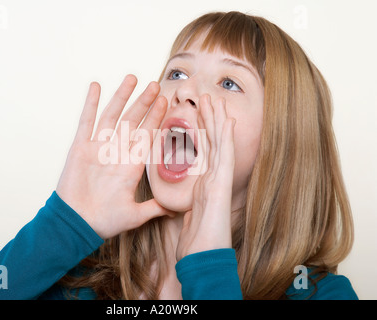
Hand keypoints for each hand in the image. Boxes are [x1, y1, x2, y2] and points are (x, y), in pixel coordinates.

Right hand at [56, 75, 171, 238]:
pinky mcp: (80, 147)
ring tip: (132, 78)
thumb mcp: (136, 214)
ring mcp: (98, 148)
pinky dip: (90, 103)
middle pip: (133, 121)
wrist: (77, 224)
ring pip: (113, 116)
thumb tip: (177, 208)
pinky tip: (96, 86)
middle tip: (156, 85)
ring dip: (122, 97)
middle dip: (145, 103)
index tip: (167, 102)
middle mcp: (116, 152)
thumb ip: (155, 207)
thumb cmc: (105, 221)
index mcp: (131, 165)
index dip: (157, 119)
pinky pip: (86, 121)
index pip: (147, 135)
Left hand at [176, 95, 235, 260]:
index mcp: (203, 185)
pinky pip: (223, 156)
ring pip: (219, 144)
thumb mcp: (186, 219)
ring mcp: (219, 180)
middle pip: (211, 143)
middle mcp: (213, 179)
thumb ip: (185, 206)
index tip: (197, 115)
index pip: (202, 152)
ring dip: (217, 121)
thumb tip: (174, 204)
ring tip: (214, 100)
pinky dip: (225, 136)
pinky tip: (226, 119)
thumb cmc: (196, 242)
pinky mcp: (222, 185)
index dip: (201, 132)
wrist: (204, 258)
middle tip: (206, 98)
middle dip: (209, 120)